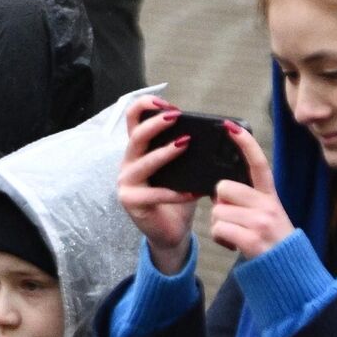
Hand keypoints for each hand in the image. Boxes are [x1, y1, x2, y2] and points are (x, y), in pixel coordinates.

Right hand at [118, 96, 200, 273]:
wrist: (170, 232)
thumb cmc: (176, 197)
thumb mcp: (181, 170)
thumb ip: (185, 150)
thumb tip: (210, 131)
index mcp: (138, 151)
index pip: (131, 119)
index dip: (145, 106)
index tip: (166, 104)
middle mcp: (127, 163)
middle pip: (135, 136)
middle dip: (155, 123)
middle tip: (176, 116)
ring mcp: (126, 183)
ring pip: (143, 162)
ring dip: (164, 152)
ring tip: (185, 144)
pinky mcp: (131, 202)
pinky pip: (155, 193)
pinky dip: (176, 192)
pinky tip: (194, 192)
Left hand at [208, 120, 294, 259]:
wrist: (288, 274)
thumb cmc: (271, 242)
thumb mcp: (267, 215)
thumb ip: (249, 199)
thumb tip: (221, 191)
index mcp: (270, 196)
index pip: (258, 164)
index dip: (244, 143)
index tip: (229, 126)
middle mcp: (268, 206)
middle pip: (223, 189)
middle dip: (221, 205)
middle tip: (235, 220)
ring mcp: (262, 222)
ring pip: (218, 212)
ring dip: (220, 225)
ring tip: (238, 235)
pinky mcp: (253, 239)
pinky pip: (219, 229)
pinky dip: (221, 239)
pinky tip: (234, 245)